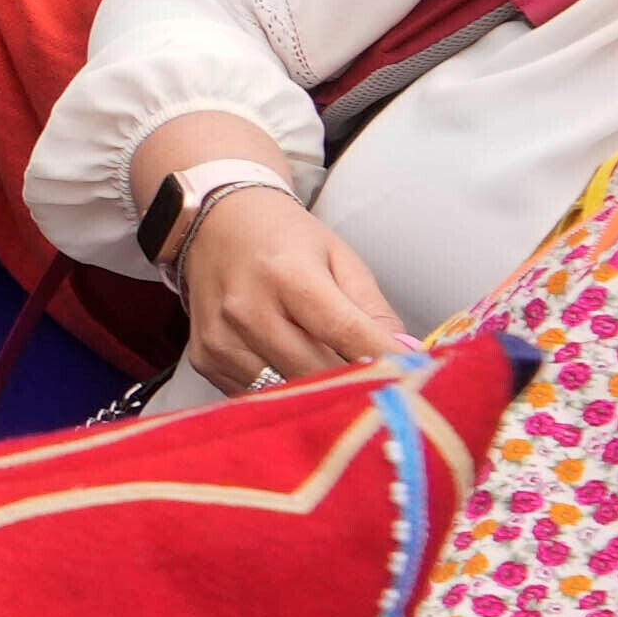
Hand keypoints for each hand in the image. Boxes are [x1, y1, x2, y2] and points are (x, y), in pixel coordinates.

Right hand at [167, 174, 413, 392]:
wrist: (214, 221)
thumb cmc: (284, 239)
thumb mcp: (339, 258)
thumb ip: (373, 309)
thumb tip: (403, 357)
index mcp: (289, 275)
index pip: (344, 331)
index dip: (383, 357)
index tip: (412, 376)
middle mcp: (248, 308)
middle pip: (315, 370)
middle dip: (352, 381)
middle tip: (378, 385)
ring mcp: (221, 338)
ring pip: (284, 391)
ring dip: (315, 391)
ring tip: (333, 377)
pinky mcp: (205, 358)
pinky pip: (254, 395)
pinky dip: (280, 390)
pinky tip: (290, 368)